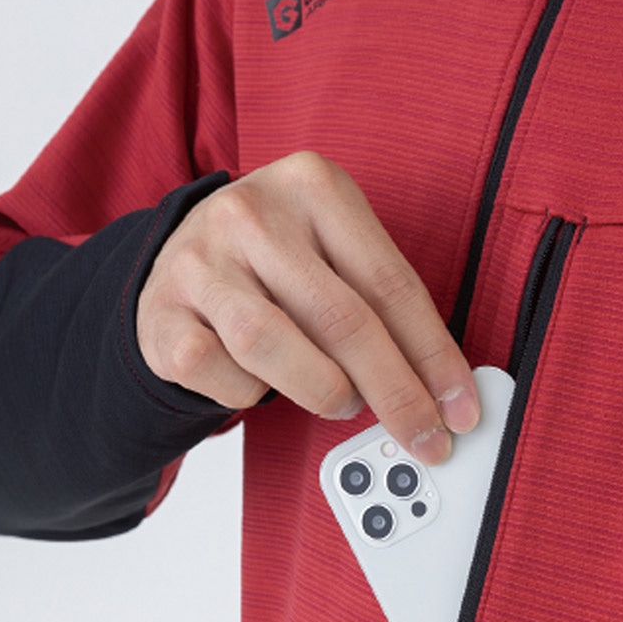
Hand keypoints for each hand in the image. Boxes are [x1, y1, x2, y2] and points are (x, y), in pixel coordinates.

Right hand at [137, 152, 478, 463]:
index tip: (458, 406)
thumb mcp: (329, 249)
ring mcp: (199, 264)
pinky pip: (229, 379)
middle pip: (342, 319)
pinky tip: (264, 380)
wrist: (180, 259)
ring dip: (325, 392)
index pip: (390, 282)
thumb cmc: (272, 260)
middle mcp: (250, 215)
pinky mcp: (164, 316)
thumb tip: (435, 384)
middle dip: (395, 393)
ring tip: (341, 401)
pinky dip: (257, 396)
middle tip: (425, 436)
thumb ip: (377, 301)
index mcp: (312, 185)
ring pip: (275, 348)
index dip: (432, 355)